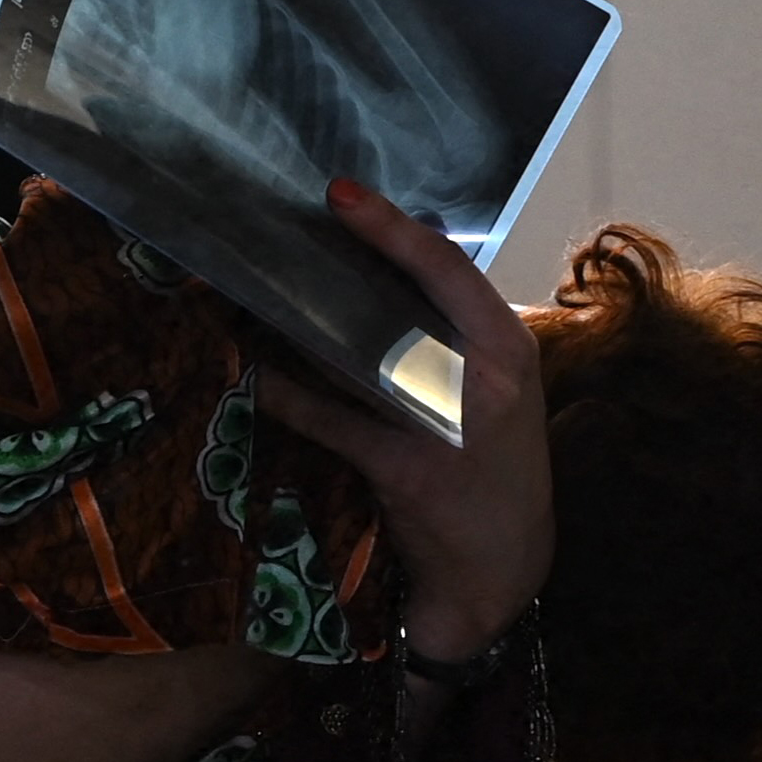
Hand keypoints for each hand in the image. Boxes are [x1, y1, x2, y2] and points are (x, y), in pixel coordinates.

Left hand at [256, 178, 554, 663]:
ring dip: (300, 325)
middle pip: (401, 300)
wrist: (505, 567)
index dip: (394, 227)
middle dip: (344, 259)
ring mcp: (447, 424)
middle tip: (284, 223)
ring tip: (252, 293)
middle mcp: (486, 378)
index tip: (342, 194)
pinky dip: (287, 396)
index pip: (451, 268)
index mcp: (510, 347)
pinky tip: (254, 379)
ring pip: (358, 356)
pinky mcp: (404, 469)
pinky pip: (331, 421)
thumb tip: (385, 272)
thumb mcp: (498, 391)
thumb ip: (457, 337)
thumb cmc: (496, 466)